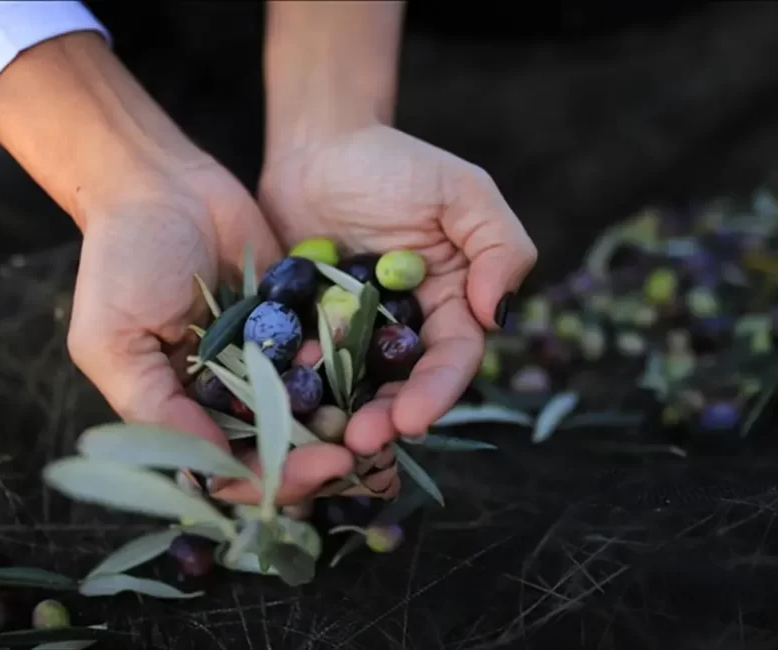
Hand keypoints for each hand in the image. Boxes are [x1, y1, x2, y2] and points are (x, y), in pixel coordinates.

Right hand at [0, 32, 356, 505]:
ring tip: (378, 424)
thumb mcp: (115, 342)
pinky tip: (376, 371)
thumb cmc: (121, 261)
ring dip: (341, 420)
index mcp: (178, 411)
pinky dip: (348, 364)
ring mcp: (262, 359)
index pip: (228, 469)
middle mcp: (223, 394)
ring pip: (309, 408)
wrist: (160, 182)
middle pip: (276, 448)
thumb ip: (157, 408)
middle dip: (315, 458)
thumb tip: (212, 470)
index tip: (318, 469)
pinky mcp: (293, 321)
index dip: (272, 479)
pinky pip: (326, 352)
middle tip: (357, 455)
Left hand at [258, 124, 537, 463]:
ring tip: (322, 440)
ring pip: (352, 389)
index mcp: (450, 305)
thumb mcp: (462, 192)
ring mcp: (351, 335)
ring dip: (340, 418)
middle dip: (386, 419)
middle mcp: (404, 330)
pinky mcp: (304, 332)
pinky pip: (300, 367)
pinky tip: (279, 405)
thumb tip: (499, 315)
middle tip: (359, 442)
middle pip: (401, 386)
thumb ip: (499, 246)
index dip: (436, 392)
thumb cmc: (395, 162)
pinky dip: (294, 388)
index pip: (451, 358)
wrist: (317, 146)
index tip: (412, 419)